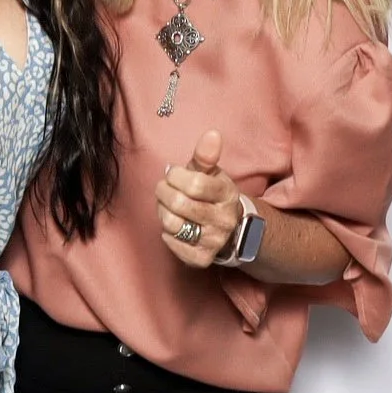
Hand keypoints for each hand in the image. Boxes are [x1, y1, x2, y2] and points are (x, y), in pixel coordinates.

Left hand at [155, 128, 242, 269]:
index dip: (176, 177)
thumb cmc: (211, 194)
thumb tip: (212, 134)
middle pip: (179, 204)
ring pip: (173, 224)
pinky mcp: (202, 258)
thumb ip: (206, 155)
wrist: (228, 228)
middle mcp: (224, 219)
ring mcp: (215, 240)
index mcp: (228, 194)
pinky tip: (174, 226)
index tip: (173, 175)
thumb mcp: (210, 173)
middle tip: (164, 190)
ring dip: (163, 212)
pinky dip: (167, 234)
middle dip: (164, 193)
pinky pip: (173, 244)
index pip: (195, 184)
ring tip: (168, 207)